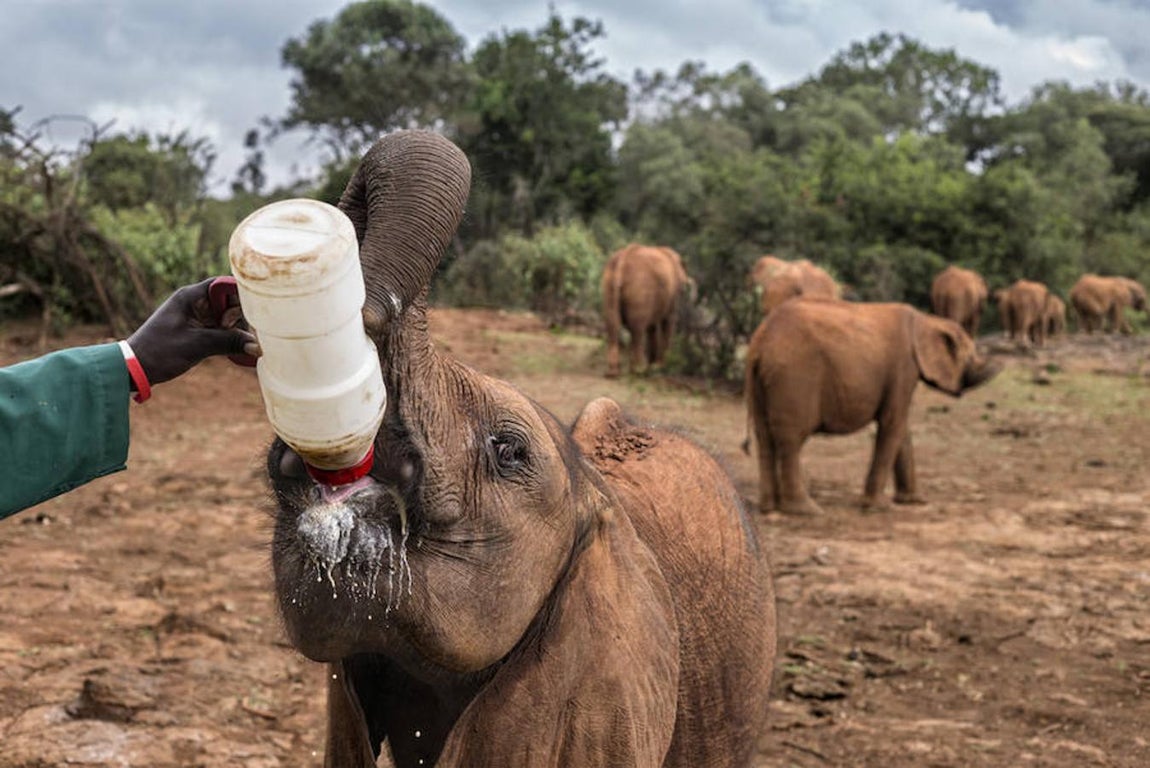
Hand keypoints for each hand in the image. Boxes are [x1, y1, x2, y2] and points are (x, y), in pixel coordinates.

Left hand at [127, 277, 259, 385]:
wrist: (134, 368)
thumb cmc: (159, 351)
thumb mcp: (197, 345)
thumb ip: (229, 342)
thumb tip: (258, 347)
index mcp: (190, 296)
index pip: (224, 285)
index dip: (241, 295)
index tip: (255, 312)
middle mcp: (194, 303)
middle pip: (229, 301)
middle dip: (242, 317)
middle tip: (249, 335)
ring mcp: (196, 317)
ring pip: (227, 317)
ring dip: (237, 330)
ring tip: (247, 345)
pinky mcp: (197, 331)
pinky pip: (220, 330)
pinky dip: (230, 338)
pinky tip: (239, 349)